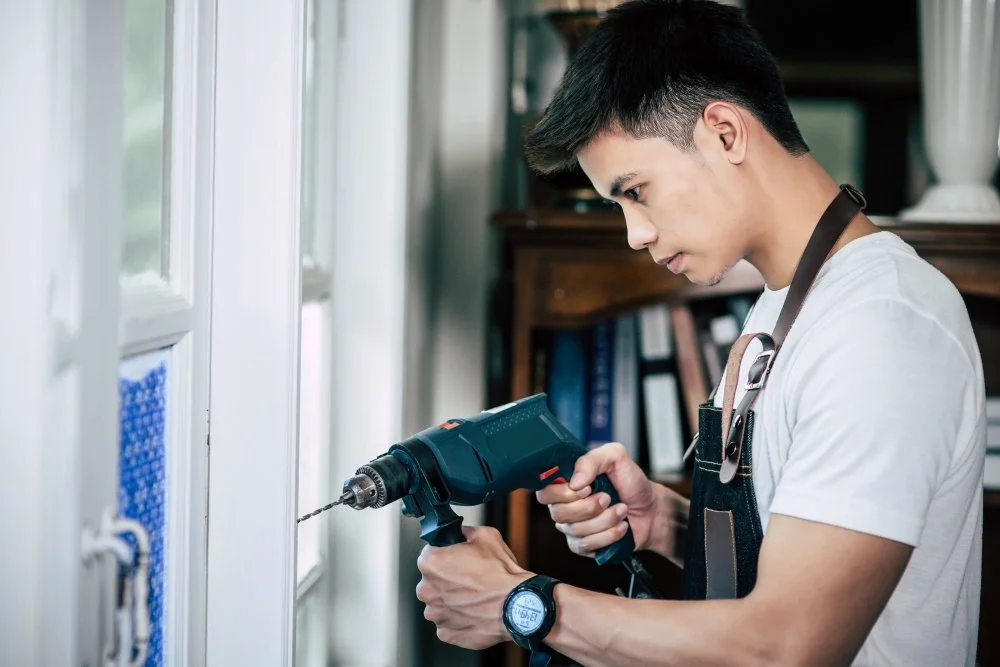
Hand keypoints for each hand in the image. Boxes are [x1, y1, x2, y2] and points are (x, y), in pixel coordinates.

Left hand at [415, 525, 532, 649]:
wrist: (517, 605)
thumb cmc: (501, 573)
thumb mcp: (485, 536)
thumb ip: (464, 531)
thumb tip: (459, 532)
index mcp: (431, 563)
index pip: (429, 553)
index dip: (444, 553)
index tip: (455, 558)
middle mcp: (427, 590)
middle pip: (431, 580)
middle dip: (446, 578)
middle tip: (468, 577)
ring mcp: (436, 614)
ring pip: (438, 603)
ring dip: (450, 600)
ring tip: (473, 597)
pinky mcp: (446, 633)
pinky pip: (447, 623)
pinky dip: (457, 618)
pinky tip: (473, 611)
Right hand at [535, 442, 660, 557]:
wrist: (651, 509)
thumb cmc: (631, 482)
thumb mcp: (615, 457)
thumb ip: (592, 460)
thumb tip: (574, 482)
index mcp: (566, 484)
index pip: (544, 492)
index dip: (563, 493)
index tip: (587, 488)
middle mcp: (565, 506)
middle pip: (558, 513)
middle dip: (589, 507)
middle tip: (608, 497)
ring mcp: (573, 528)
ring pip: (575, 530)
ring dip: (605, 519)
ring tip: (621, 509)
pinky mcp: (584, 546)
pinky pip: (586, 545)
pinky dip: (608, 535)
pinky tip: (621, 527)